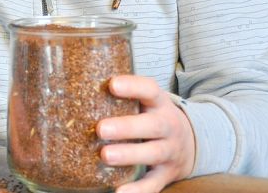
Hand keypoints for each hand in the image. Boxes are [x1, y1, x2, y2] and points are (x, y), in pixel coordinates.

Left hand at [98, 75, 195, 192]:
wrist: (191, 143)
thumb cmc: (153, 116)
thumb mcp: (146, 102)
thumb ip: (122, 97)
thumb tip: (76, 87)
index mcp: (159, 104)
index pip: (150, 90)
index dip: (133, 87)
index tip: (112, 85)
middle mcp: (168, 126)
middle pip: (153, 125)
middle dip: (127, 127)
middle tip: (101, 129)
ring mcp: (170, 151)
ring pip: (153, 153)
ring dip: (129, 155)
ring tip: (105, 156)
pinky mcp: (167, 174)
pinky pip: (154, 183)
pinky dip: (138, 190)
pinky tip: (120, 191)